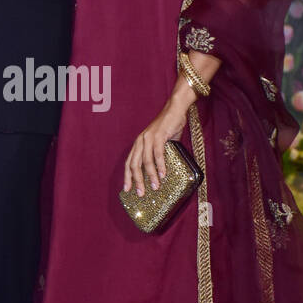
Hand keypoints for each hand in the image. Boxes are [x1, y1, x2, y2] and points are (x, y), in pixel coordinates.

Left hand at [124, 79, 194, 196]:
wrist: (175, 109)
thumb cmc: (169, 126)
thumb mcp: (161, 142)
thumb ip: (159, 155)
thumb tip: (163, 170)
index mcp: (139, 143)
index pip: (129, 162)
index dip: (127, 177)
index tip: (127, 189)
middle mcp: (140, 141)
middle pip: (134, 165)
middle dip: (137, 181)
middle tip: (140, 193)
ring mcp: (148, 138)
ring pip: (145, 161)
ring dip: (150, 176)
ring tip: (155, 187)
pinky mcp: (158, 136)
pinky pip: (158, 154)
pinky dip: (160, 165)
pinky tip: (163, 174)